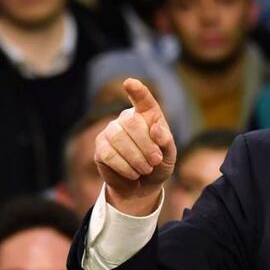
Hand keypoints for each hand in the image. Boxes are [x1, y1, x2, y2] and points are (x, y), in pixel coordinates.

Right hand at [94, 78, 176, 215]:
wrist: (142, 185)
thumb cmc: (158, 165)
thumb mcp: (169, 155)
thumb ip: (166, 142)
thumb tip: (157, 129)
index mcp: (147, 115)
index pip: (143, 99)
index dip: (138, 91)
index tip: (130, 83)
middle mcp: (126, 118)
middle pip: (132, 123)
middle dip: (146, 145)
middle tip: (155, 161)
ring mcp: (110, 131)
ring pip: (119, 139)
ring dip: (136, 158)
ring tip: (146, 169)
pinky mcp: (100, 147)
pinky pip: (110, 154)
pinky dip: (125, 167)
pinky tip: (133, 173)